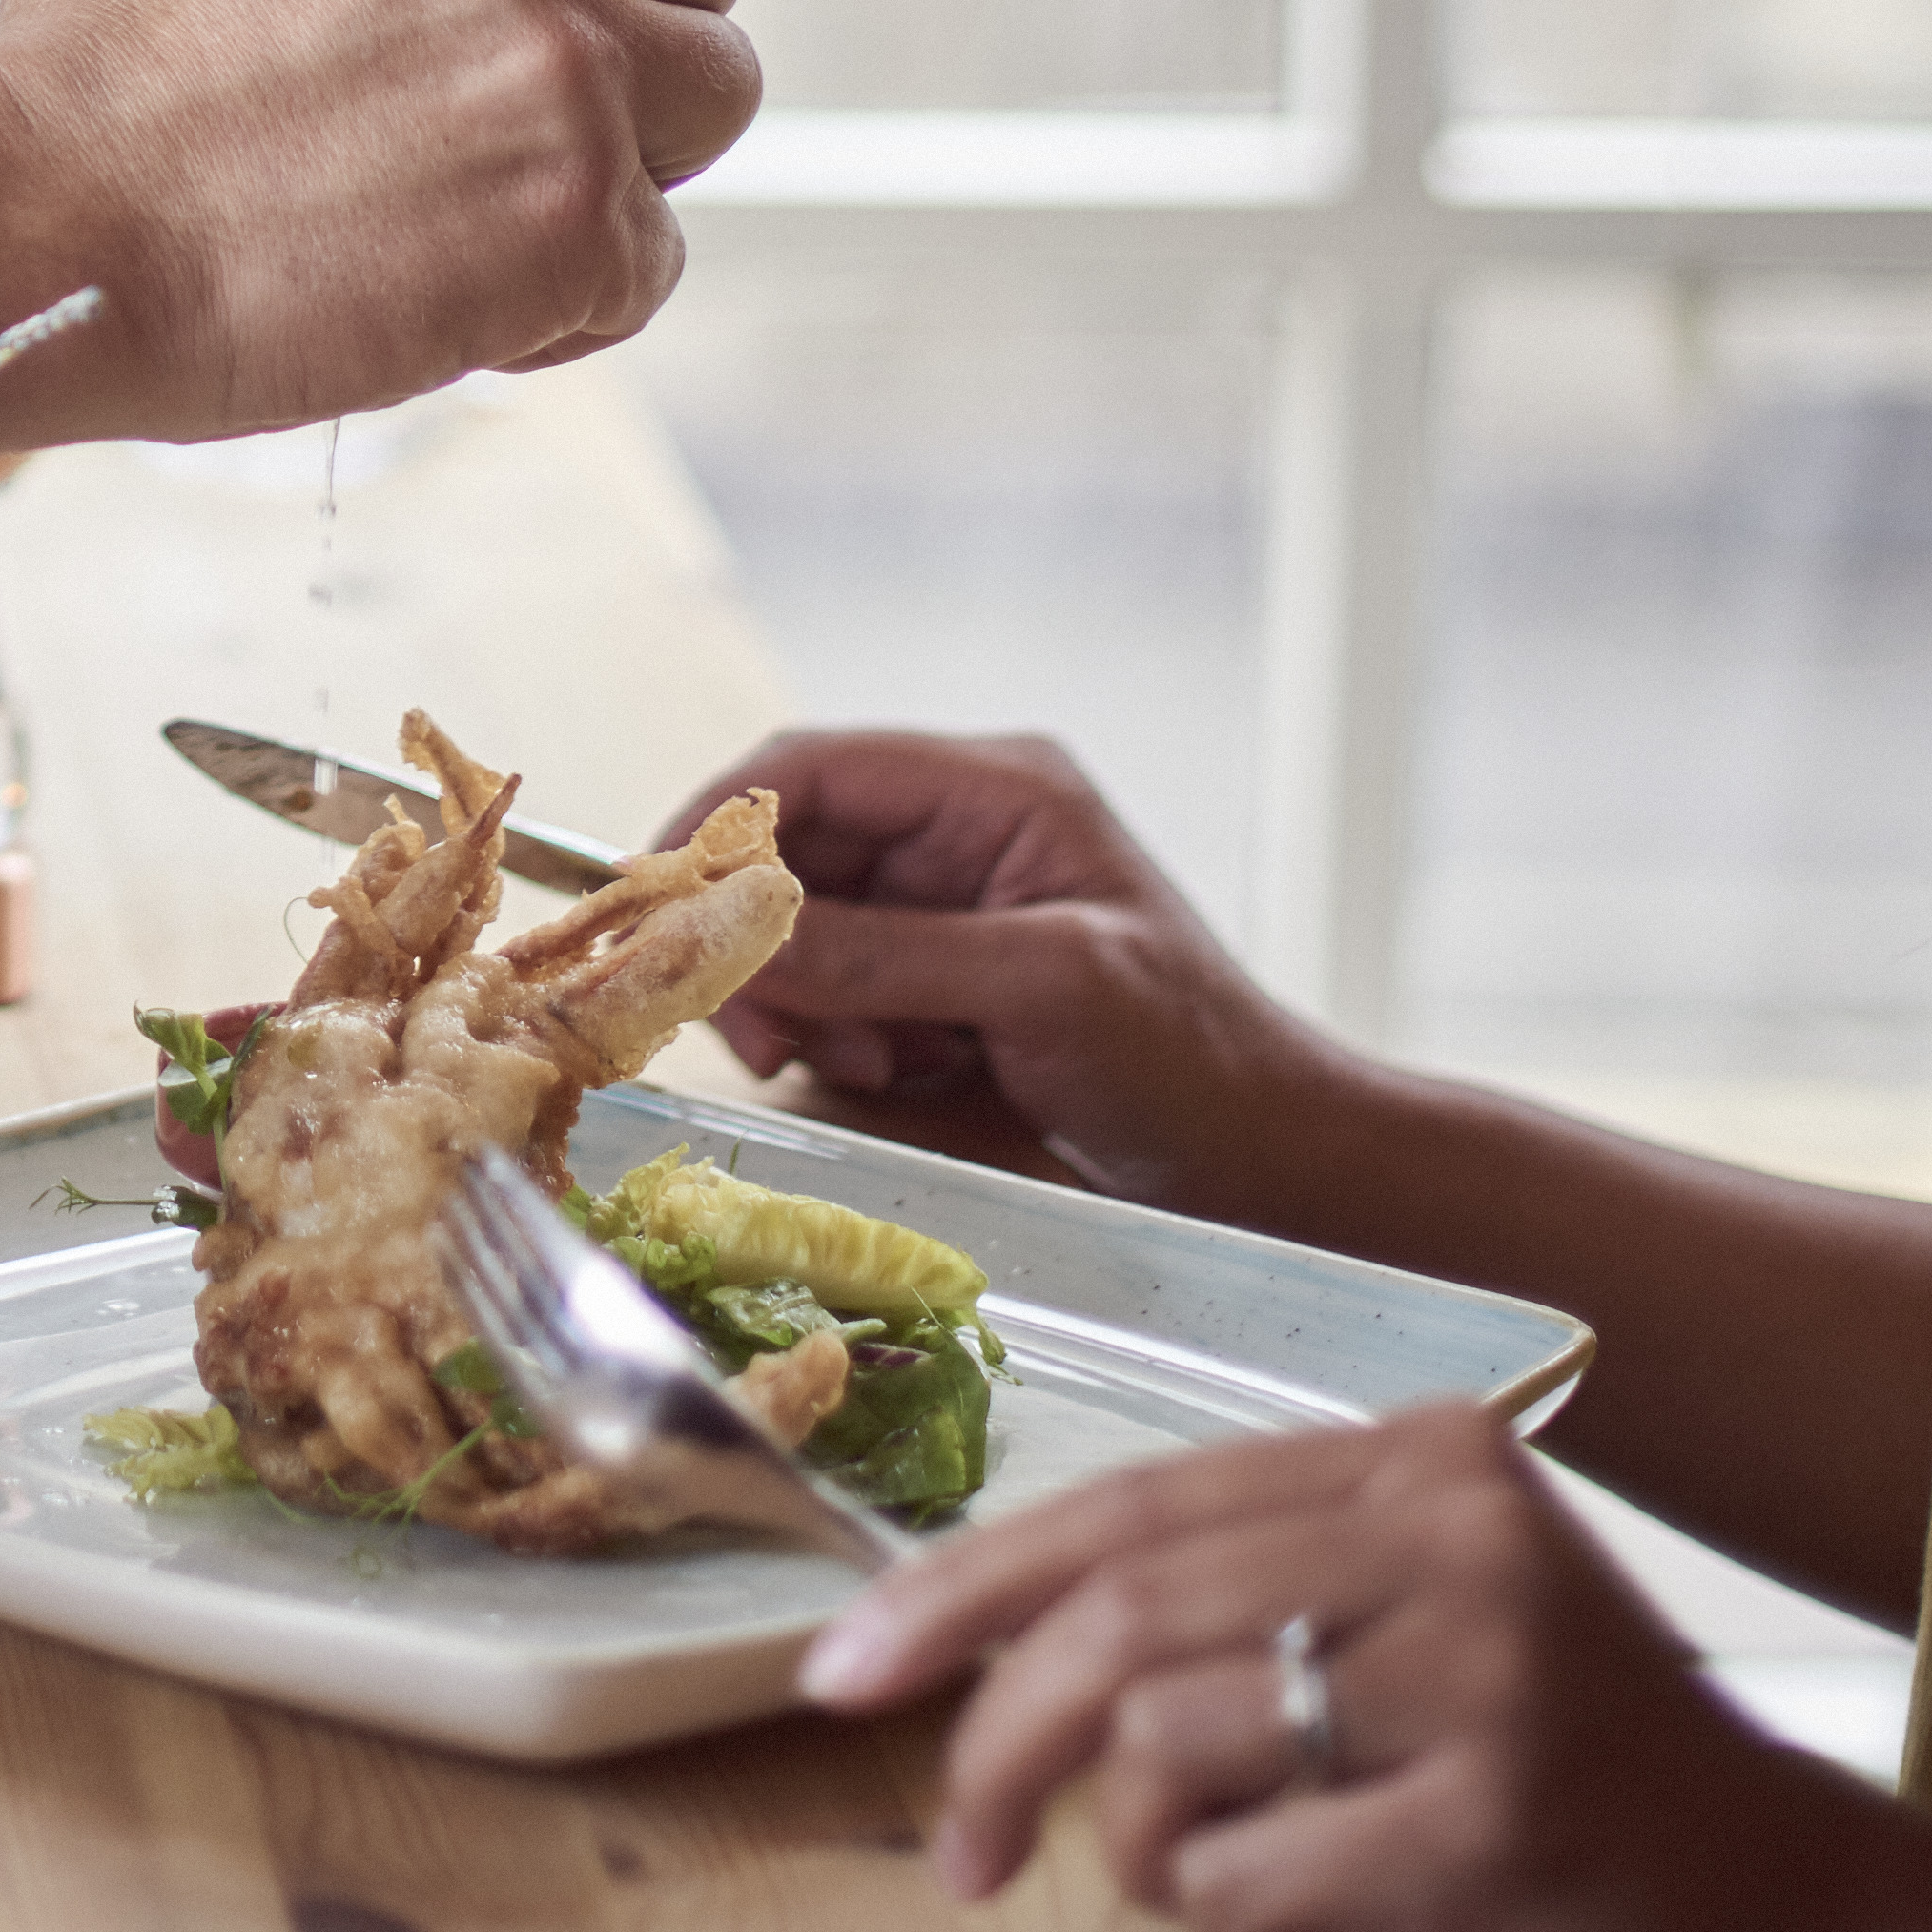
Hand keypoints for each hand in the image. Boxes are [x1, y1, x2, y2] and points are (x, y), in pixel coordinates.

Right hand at [0, 0, 755, 443]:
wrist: (31, 216)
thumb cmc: (62, 38)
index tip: (511, 4)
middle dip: (624, 30)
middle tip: (510, 112)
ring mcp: (572, 62)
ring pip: (714, 95)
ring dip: (631, 153)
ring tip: (498, 205)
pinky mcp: (583, 219)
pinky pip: (652, 259)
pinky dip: (570, 296)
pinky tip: (458, 305)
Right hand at [666, 727, 1349, 1212]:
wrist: (1271, 1162)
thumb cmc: (1189, 1059)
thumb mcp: (1040, 988)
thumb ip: (885, 955)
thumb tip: (732, 934)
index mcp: (994, 788)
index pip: (811, 769)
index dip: (720, 827)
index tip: (660, 909)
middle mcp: (960, 831)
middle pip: (791, 856)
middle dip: (765, 946)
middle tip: (770, 1037)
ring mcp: (950, 908)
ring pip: (802, 934)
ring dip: (811, 1006)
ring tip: (883, 1067)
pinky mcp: (943, 981)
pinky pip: (839, 993)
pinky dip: (845, 1040)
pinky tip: (910, 1077)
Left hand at [804, 1397, 1868, 1931]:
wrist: (1805, 1901)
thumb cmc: (1572, 1768)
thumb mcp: (1422, 1621)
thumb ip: (1241, 1597)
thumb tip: (978, 1640)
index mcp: (1422, 1454)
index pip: (1127, 1503)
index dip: (963, 1589)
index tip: (844, 1667)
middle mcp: (1453, 1532)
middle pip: (1118, 1621)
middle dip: (995, 1744)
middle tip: (957, 1851)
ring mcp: (1483, 1671)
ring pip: (1163, 1753)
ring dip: (1147, 1861)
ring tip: (1226, 1900)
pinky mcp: (1493, 1819)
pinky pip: (1245, 1879)